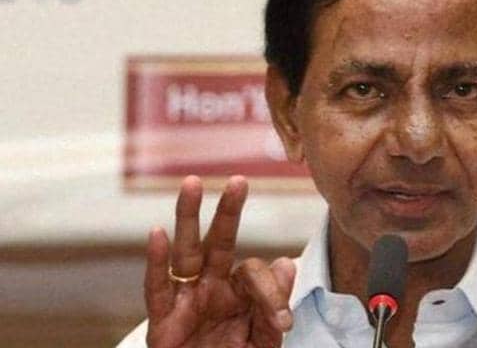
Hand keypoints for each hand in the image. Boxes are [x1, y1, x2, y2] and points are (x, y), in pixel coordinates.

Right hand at [143, 175, 295, 347]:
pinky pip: (157, 287)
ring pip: (186, 252)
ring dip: (188, 217)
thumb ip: (273, 306)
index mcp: (238, 292)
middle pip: (220, 242)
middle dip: (228, 212)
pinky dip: (155, 261)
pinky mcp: (161, 322)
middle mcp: (211, 288)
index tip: (282, 322)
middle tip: (240, 180)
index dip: (271, 293)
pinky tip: (157, 232)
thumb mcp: (263, 340)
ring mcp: (185, 301)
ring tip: (192, 183)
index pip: (254, 273)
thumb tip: (286, 262)